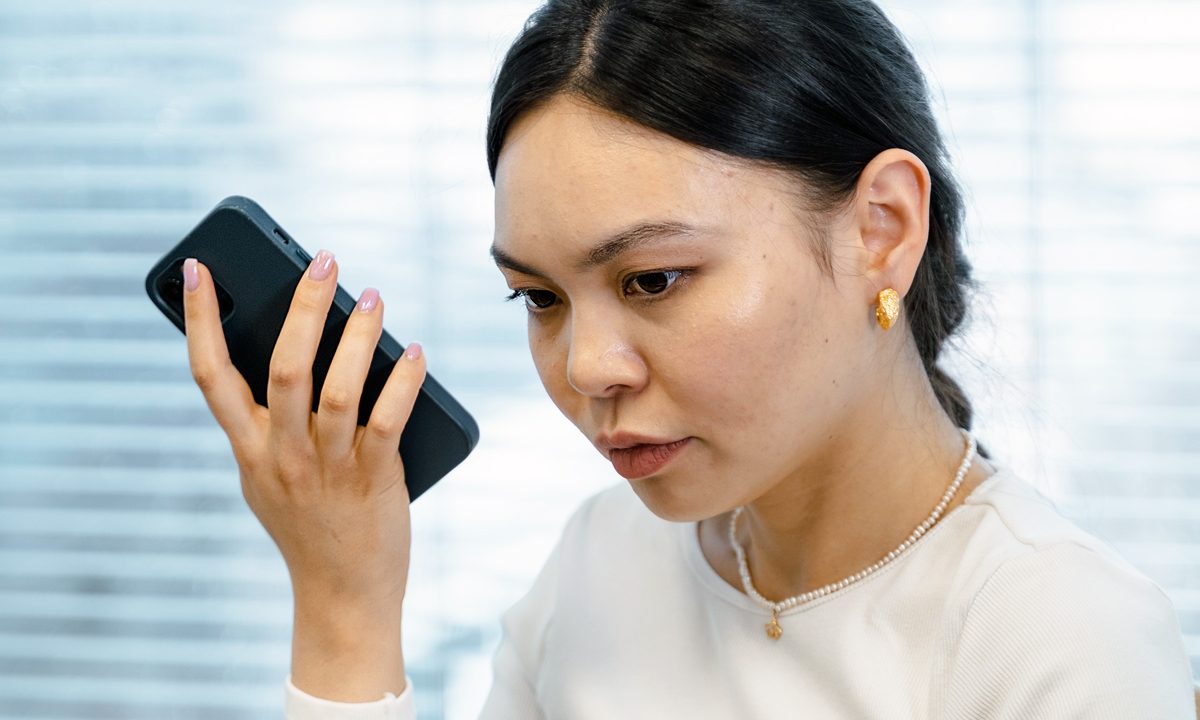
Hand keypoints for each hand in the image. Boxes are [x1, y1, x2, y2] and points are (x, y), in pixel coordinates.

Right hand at [180, 251, 422, 700]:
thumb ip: (270, 428)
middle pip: (283, 369)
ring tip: (373, 298)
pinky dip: (403, 381)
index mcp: (250, 449)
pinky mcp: (374, 479)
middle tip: (323, 262)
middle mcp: (283, 455)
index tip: (199, 270)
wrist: (343, 594)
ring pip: (337, 389)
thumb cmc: (309, 527)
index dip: (200, 320)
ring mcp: (328, 468)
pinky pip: (388, 420)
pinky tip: (415, 353)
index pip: (211, 376)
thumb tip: (294, 356)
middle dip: (302, 309)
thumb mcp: (268, 479)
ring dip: (357, 338)